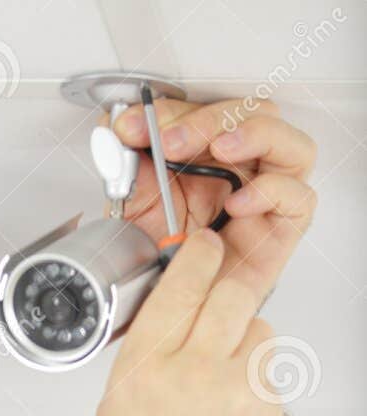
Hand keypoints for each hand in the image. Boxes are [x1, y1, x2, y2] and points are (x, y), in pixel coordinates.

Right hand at [95, 226, 286, 415]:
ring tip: (220, 388)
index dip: (200, 257)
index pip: (185, 282)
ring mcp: (238, 398)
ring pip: (261, 335)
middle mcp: (194, 375)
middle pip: (232, 295)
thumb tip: (177, 309)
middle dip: (228, 294)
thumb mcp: (119, 407)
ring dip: (245, 347)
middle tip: (222, 301)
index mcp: (146, 368)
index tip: (206, 249)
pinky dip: (256, 392)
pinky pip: (271, 381)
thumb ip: (151, 353)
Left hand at [107, 95, 317, 309]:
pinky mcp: (284, 229)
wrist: (168, 306)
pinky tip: (238, 202)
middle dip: (210, 119)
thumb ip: (126, 160)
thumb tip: (118, 126)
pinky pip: (300, 198)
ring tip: (220, 148)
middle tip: (172, 140)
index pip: (209, 108)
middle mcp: (245, 168)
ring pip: (291, 144)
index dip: (174, 110)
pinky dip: (273, 191)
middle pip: (255, 114)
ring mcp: (268, 195)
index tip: (137, 128)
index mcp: (210, 151)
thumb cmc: (160, 253)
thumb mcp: (134, 199)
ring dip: (255, 134)